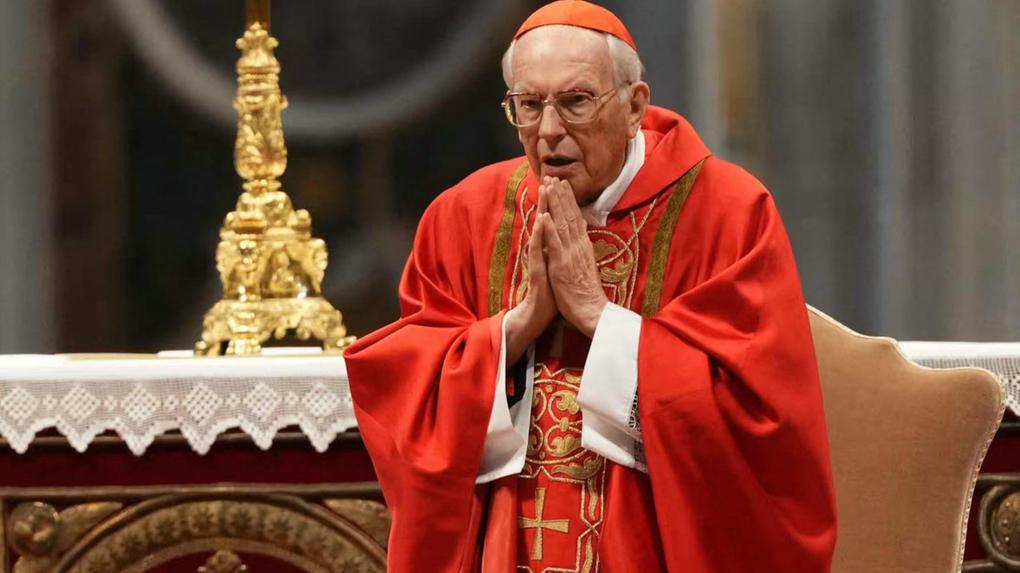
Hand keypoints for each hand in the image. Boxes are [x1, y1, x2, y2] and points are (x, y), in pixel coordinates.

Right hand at [505, 185, 557, 364]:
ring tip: (543, 191)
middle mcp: (543, 252)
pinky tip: (542, 220)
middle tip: (548, 177)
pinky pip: (538, 250)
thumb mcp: (557, 269)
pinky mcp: (538, 271)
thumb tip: (562, 238)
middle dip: (548, 199)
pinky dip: (541, 234)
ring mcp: (539, 260)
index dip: (556, 204)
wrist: (540, 316)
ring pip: (541, 231)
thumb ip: (556, 252)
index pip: (553, 223)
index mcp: (550, 250)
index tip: (558, 185)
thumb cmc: (552, 295)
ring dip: (542, 209)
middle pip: (546, 221)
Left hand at [540, 177, 607, 337]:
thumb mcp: (585, 268)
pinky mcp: (562, 265)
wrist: (592, 311)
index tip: (563, 185)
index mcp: (583, 247)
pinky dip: (550, 229)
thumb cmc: (587, 294)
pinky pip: (556, 244)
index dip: (569, 201)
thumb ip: (580, 253)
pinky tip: (545, 215)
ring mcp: (571, 254)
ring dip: (555, 204)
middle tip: (553, 177)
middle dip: (561, 195)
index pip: (576, 219)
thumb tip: (578, 242)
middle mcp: (579, 246)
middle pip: (570, 216)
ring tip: (549, 187)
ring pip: (562, 224)